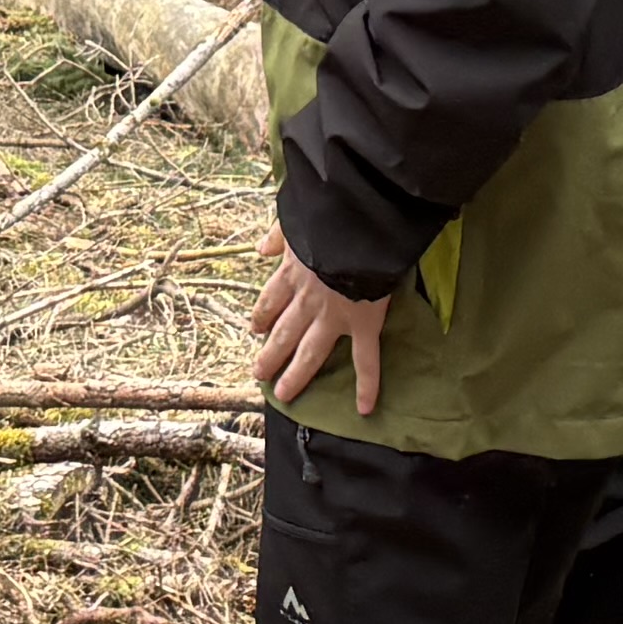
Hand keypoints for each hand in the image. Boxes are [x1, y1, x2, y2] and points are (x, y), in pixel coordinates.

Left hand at [251, 230, 394, 415]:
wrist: (358, 226)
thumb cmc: (329, 216)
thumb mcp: (295, 217)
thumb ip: (278, 233)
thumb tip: (261, 248)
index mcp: (292, 272)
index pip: (271, 300)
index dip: (261, 315)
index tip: (255, 328)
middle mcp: (307, 300)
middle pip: (283, 333)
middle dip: (269, 354)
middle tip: (258, 373)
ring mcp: (333, 317)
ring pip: (310, 352)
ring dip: (295, 375)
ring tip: (282, 394)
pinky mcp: (363, 324)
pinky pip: (366, 360)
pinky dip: (367, 385)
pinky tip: (363, 408)